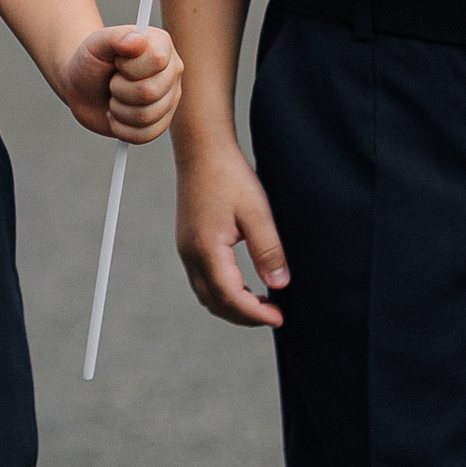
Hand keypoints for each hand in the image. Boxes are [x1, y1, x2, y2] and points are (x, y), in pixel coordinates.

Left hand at [59, 25, 179, 142]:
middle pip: (150, 92)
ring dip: (118, 109)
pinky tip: (115, 115)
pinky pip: (144, 136)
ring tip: (113, 97)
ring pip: (146, 116)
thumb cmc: (90, 61)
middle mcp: (171, 71)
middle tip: (112, 82)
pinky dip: (120, 128)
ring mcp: (169, 99)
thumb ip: (115, 37)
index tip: (116, 61)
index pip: (156, 60)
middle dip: (119, 89)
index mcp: (162, 45)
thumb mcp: (96, 43)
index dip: (128, 66)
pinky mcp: (160, 123)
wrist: (81, 87)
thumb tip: (137, 41)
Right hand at [174, 137, 286, 327]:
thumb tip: (279, 283)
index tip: (279, 317)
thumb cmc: (227, 174)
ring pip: (206, 294)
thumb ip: (268, 250)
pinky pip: (202, 280)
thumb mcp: (257, 212)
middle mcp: (190, 253)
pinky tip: (243, 285)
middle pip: (214, 303)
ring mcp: (186, 248)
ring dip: (232, 306)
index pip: (230, 297)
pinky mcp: (188, 242)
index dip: (256, 314)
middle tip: (273, 315)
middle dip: (244, 316)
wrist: (202, 149)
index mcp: (207, 248)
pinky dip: (222, 292)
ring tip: (261, 304)